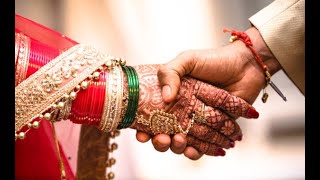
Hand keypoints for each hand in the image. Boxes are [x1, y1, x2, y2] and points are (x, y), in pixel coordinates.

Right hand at [143, 27, 281, 158]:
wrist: (246, 66)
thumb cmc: (214, 60)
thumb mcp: (188, 60)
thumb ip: (171, 73)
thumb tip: (166, 98)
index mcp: (173, 97)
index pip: (153, 115)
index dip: (144, 127)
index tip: (141, 133)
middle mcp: (182, 111)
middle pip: (164, 133)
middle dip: (160, 141)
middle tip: (162, 138)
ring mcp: (198, 122)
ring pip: (181, 142)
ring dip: (176, 147)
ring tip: (179, 142)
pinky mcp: (214, 130)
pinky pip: (202, 146)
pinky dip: (197, 152)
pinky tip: (193, 151)